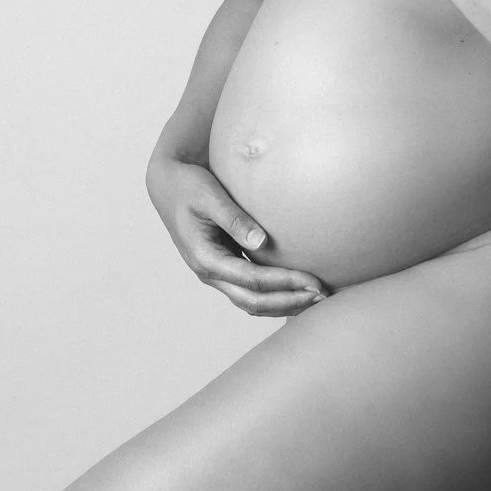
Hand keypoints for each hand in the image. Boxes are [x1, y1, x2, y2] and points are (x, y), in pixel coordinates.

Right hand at [145, 152, 329, 316]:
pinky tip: (296, 290)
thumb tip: (261, 241)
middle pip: (253, 301)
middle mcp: (209, 273)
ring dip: (283, 304)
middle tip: (322, 295)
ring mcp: (216, 274)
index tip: (314, 282)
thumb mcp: (208, 196)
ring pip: (251, 302)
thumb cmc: (188, 185)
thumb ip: (233, 218)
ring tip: (315, 298)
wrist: (168, 185)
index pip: (252, 280)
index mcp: (205, 258)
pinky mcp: (224, 268)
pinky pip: (250, 291)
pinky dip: (273, 295)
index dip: (285, 284)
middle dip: (289, 302)